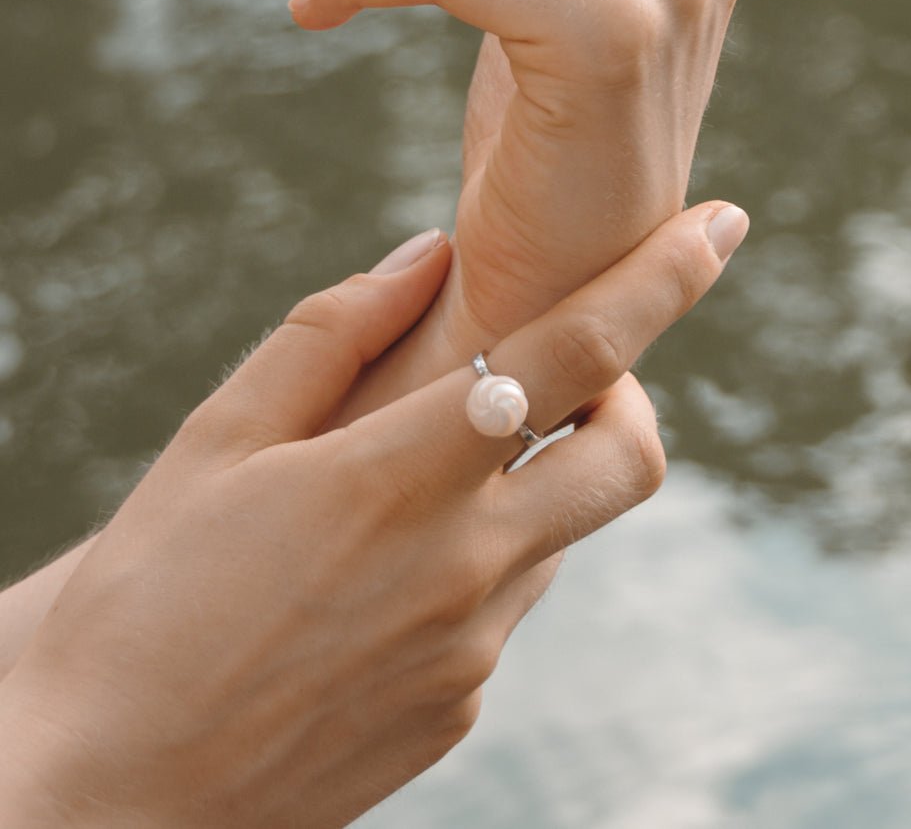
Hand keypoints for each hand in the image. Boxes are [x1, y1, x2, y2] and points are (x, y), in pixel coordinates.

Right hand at [0, 202, 746, 826]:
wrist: (105, 797)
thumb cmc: (146, 599)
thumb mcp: (218, 440)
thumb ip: (335, 330)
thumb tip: (431, 250)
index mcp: (403, 477)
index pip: (578, 351)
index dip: (664, 278)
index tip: (722, 222)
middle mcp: (466, 565)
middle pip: (630, 453)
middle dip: (629, 393)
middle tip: (567, 372)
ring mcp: (473, 650)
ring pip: (564, 531)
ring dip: (534, 481)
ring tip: (419, 481)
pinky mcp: (460, 710)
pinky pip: (507, 607)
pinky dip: (482, 559)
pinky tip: (380, 577)